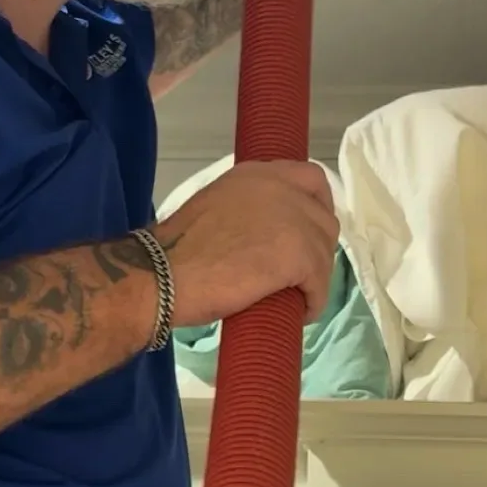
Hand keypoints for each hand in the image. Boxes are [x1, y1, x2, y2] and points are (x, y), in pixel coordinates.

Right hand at [156, 161, 339, 326]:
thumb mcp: (212, 207)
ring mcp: (292, 219)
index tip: (309, 231)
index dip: (317, 206)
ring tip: (298, 297)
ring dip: (315, 277)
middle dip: (318, 247)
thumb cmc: (175, 250)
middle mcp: (279, 187)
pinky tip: (301, 313)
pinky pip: (318, 282)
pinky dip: (314, 301)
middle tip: (302, 273)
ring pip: (324, 251)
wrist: (162, 273)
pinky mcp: (297, 255)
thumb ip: (241, 210)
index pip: (310, 178)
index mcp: (255, 173)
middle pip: (323, 217)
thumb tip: (256, 236)